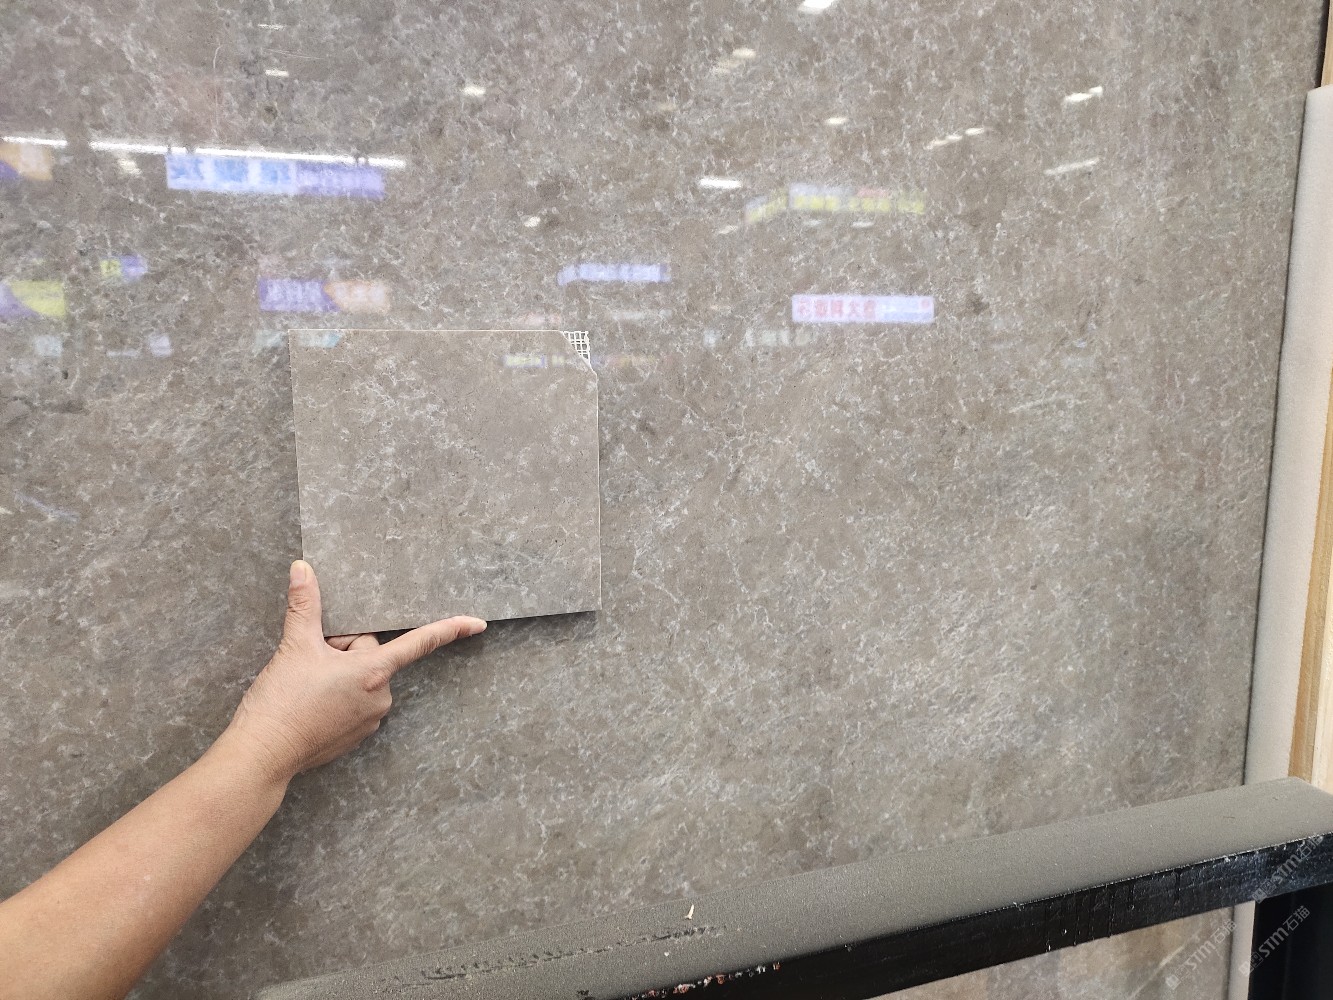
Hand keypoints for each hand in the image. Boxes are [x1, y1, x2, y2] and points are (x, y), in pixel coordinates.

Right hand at [223, 560, 485, 783]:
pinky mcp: (355, 737)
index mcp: (373, 672)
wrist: (262, 754)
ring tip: (306, 687)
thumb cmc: (281, 703)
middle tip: (310, 663)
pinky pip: (354, 702)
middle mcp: (380, 697)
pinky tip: (310, 704)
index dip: (450, 628)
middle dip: (343, 652)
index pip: (419, 643)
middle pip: (370, 655)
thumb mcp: (293, 648)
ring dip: (339, 675)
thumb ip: (304, 605)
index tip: (479, 624)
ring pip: (361, 679)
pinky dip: (336, 697)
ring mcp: (370, 720)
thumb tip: (303, 568)